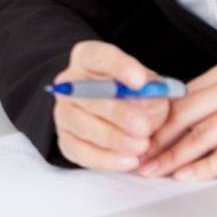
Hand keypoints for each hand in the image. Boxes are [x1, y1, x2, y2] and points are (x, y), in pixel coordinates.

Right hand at [49, 41, 170, 171]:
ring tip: (141, 146)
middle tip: (143, 127)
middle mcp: (69, 84)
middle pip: (87, 95)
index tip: (139, 81)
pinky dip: (106, 159)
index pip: (96, 56)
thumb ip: (152, 92)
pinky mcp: (65, 139)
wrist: (118, 117)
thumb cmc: (136, 96)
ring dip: (113, 138)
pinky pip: (81, 151)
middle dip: (117, 112)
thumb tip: (147, 103)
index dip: (117, 67)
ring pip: (82, 124)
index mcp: (87, 59)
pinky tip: (129, 160)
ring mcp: (64, 112)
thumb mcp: (150, 86)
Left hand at [137, 58, 216, 180]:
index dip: (156, 122)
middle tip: (142, 161)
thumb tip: (151, 129)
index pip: (183, 97)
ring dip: (178, 157)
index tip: (136, 141)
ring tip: (158, 171)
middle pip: (191, 114)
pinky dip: (205, 167)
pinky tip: (188, 176)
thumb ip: (201, 111)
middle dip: (161, 141)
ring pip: (207, 134)